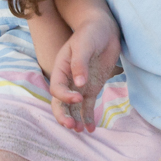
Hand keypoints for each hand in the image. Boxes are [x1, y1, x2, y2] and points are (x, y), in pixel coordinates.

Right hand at [48, 15, 120, 133]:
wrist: (104, 29)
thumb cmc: (90, 34)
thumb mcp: (84, 45)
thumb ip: (79, 64)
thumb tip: (79, 85)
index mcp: (61, 69)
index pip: (57, 89)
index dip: (65, 96)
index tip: (79, 97)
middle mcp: (67, 80)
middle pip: (60, 103)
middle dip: (64, 116)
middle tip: (73, 126)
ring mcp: (79, 86)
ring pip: (72, 108)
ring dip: (75, 120)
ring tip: (81, 130)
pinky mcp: (91, 88)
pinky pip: (87, 106)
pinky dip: (88, 117)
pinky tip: (91, 129)